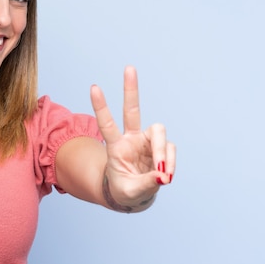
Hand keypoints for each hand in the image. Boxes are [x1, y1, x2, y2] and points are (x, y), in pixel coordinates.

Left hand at [90, 66, 175, 210]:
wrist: (134, 196)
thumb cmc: (125, 191)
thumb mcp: (130, 192)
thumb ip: (145, 183)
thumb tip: (163, 175)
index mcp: (115, 147)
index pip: (106, 123)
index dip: (101, 106)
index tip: (94, 87)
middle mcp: (130, 138)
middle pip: (132, 109)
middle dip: (131, 89)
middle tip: (129, 67)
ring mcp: (146, 142)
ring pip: (159, 130)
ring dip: (162, 150)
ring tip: (163, 172)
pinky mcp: (160, 148)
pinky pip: (170, 149)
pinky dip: (170, 162)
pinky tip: (166, 175)